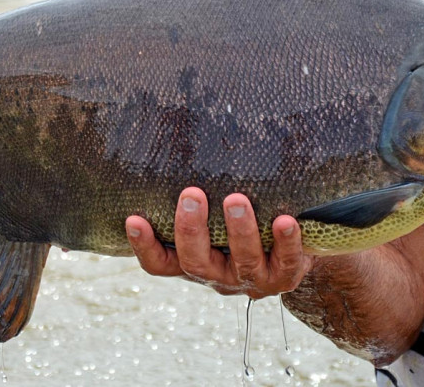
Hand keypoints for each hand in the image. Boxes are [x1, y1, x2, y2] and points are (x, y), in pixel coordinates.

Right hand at [125, 187, 312, 298]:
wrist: (290, 253)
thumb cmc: (240, 226)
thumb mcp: (214, 219)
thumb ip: (196, 198)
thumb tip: (171, 143)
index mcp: (194, 263)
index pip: (160, 264)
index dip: (145, 246)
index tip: (133, 219)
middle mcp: (218, 276)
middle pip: (196, 262)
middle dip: (192, 230)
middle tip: (192, 195)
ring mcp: (251, 280)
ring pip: (242, 262)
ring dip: (239, 232)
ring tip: (236, 200)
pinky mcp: (284, 278)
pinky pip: (286, 263)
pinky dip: (286, 241)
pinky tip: (284, 220)